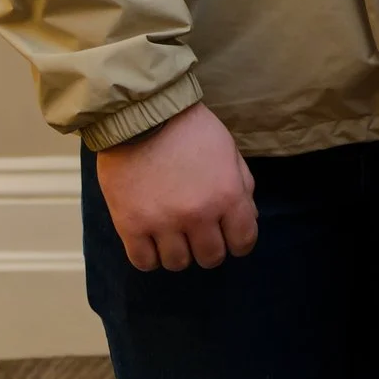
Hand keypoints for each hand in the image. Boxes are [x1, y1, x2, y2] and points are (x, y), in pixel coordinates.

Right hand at [94, 101, 258, 271]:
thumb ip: (242, 186)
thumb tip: (248, 219)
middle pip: (210, 258)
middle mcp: (198, 214)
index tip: (230, 238)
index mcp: (227, 195)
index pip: (243, 241)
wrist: (142, 115)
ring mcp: (162, 222)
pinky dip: (149, 256)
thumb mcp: (229, 151)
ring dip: (179, 252)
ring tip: (173, 235)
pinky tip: (151, 241)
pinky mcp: (130, 225)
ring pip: (177, 263)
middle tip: (200, 235)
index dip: (239, 243)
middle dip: (209, 248)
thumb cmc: (191, 130)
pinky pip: (143, 262)